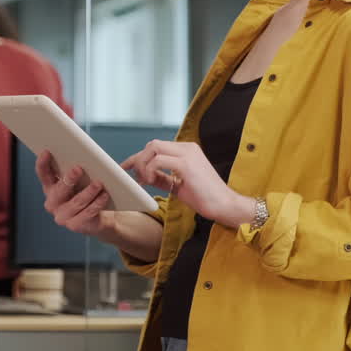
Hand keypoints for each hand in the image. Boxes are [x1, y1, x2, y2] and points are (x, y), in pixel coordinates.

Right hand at [36, 151, 115, 239]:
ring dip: (88, 192)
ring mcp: (62, 216)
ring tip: (98, 183)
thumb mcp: (82, 179)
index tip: (46, 152)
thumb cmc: (88, 192)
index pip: (43, 174)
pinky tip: (104, 196)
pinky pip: (87, 214)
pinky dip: (96, 204)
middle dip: (68, 179)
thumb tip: (89, 155)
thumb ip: (80, 168)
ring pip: (75, 203)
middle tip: (78, 169)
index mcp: (51, 187)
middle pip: (58, 191)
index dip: (42, 164)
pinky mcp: (75, 226)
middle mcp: (52, 202)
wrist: (100, 218)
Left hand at [121, 140, 255, 228]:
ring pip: (153, 148)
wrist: (225, 205)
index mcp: (187, 150)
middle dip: (138, 159)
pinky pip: (159, 161)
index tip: (126, 168)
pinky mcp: (186, 164)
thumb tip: (144, 176)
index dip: (139, 157)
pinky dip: (149, 170)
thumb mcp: (179, 185)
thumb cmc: (205, 197)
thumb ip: (162, 178)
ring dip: (142, 165)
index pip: (157, 147)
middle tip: (133, 177)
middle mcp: (187, 148)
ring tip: (143, 181)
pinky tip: (149, 182)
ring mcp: (188, 154)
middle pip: (152, 144)